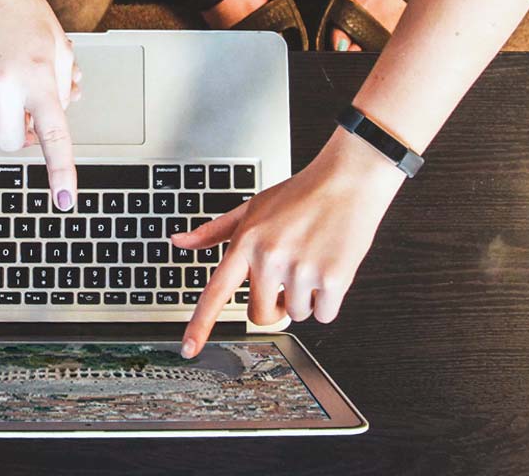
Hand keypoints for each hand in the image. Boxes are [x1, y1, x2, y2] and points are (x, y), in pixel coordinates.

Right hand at [0, 0, 78, 209]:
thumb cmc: (23, 12)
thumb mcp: (58, 47)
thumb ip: (62, 88)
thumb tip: (57, 117)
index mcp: (39, 78)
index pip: (54, 135)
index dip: (61, 172)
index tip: (63, 200)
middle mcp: (4, 83)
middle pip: (9, 142)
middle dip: (18, 134)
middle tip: (23, 110)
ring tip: (2, 85)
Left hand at [174, 128, 406, 357]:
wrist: (348, 180)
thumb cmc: (300, 194)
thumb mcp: (251, 207)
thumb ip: (214, 231)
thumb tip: (179, 241)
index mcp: (246, 243)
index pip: (216, 292)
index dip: (200, 324)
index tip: (189, 349)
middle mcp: (270, 258)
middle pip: (260, 315)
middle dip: (274, 306)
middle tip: (286, 280)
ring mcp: (301, 270)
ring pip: (296, 315)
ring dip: (305, 299)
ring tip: (311, 262)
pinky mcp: (333, 278)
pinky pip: (324, 315)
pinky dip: (328, 301)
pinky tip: (329, 269)